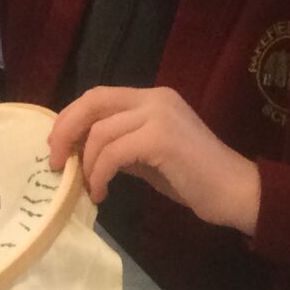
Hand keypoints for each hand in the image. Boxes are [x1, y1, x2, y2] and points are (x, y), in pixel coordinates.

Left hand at [46, 85, 260, 235]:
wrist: (236, 192)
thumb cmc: (196, 180)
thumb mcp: (151, 157)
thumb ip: (122, 146)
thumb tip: (82, 151)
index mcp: (153, 98)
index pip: (99, 97)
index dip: (70, 118)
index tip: (56, 146)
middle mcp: (155, 98)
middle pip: (92, 102)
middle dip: (65, 131)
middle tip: (53, 163)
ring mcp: (159, 115)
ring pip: (100, 132)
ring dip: (85, 163)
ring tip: (88, 188)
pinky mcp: (161, 138)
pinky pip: (112, 153)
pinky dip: (99, 174)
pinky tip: (101, 193)